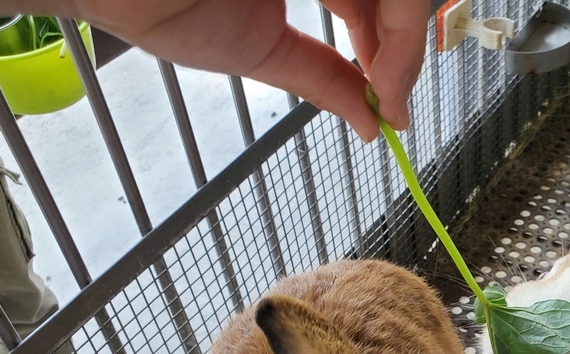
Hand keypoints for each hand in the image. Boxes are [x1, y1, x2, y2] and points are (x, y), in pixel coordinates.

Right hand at [0, 0, 429, 140]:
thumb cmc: (164, 4)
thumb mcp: (262, 51)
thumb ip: (323, 80)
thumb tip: (373, 125)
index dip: (397, 44)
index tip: (395, 98)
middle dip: (406, 39)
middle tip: (396, 93)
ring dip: (401, 29)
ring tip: (385, 81)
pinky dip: (387, 12)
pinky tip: (378, 54)